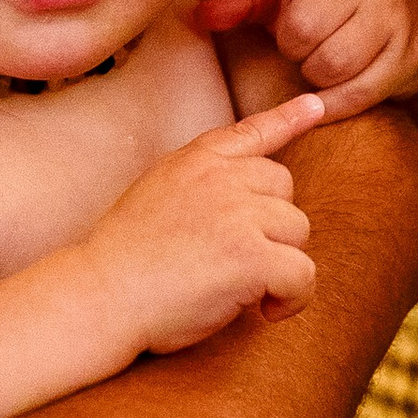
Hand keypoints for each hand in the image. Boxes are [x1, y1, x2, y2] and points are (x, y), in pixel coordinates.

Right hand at [81, 94, 323, 351]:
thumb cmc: (124, 262)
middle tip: (237, 259)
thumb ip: (198, 183)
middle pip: (284, 188)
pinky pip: (303, 274)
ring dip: (280, 263)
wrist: (101, 297)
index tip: (316, 106)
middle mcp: (221, 178)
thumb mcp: (155, 196)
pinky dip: (292, 299)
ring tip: (244, 288)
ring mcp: (239, 214)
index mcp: (194, 161)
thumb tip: (244, 193)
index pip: (250, 132)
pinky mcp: (253, 256)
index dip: (287, 119)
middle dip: (271, 225)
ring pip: (298, 231)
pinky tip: (265, 311)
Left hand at [194, 0, 417, 118]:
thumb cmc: (326, 6)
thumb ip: (242, 3)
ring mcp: (390, 17)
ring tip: (319, 62)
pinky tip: (330, 93)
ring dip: (314, 73)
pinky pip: (356, 93)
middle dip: (292, 45)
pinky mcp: (406, 56)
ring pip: (331, 62)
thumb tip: (199, 17)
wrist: (407, 17)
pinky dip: (333, 102)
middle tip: (301, 42)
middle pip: (304, 26)